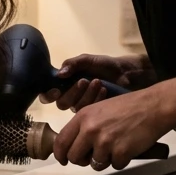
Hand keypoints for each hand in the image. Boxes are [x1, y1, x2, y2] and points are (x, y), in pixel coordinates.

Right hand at [39, 53, 156, 111]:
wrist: (126, 73)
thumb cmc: (106, 65)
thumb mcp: (88, 60)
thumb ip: (73, 64)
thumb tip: (59, 74)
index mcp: (65, 83)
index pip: (49, 94)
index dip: (49, 95)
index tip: (58, 89)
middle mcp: (71, 96)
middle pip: (61, 103)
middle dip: (72, 92)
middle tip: (84, 81)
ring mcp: (83, 106)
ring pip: (75, 108)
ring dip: (86, 95)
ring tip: (97, 82)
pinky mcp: (95, 114)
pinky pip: (89, 113)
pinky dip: (96, 99)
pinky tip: (104, 90)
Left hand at [53, 88, 168, 170]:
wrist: (153, 107)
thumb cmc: (128, 106)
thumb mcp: (100, 109)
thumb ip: (85, 125)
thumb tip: (75, 145)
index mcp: (82, 117)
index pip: (61, 141)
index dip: (61, 155)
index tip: (64, 160)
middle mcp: (90, 130)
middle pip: (74, 158)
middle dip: (83, 160)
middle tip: (94, 156)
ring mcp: (105, 142)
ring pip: (96, 164)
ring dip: (106, 159)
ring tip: (117, 145)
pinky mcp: (120, 153)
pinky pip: (115, 166)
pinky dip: (122, 160)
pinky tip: (129, 146)